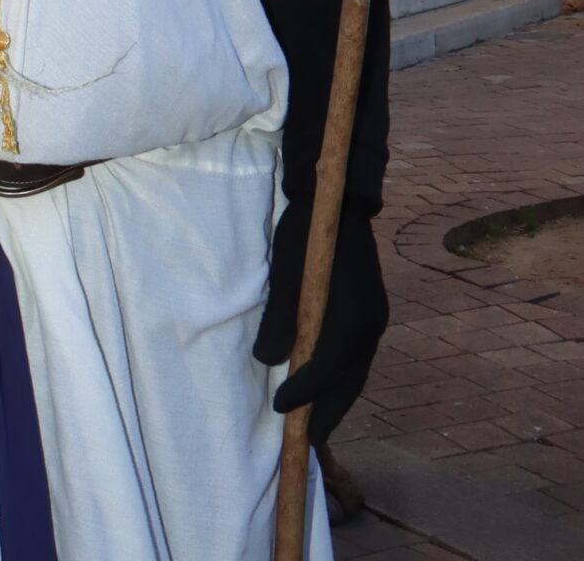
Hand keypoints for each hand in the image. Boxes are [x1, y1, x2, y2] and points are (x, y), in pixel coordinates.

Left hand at [254, 200, 387, 442]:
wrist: (338, 201)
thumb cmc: (307, 232)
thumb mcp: (285, 270)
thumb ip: (279, 317)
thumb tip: (267, 361)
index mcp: (354, 314)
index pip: (329, 367)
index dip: (305, 393)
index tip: (281, 408)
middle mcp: (372, 323)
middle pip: (350, 380)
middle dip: (328, 412)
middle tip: (306, 441)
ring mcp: (375, 319)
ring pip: (357, 372)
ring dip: (337, 400)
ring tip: (316, 425)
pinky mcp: (371, 314)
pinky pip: (358, 358)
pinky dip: (342, 379)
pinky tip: (327, 388)